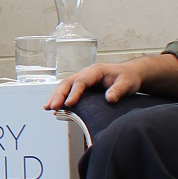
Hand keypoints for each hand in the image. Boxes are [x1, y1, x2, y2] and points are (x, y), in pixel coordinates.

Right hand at [45, 52, 177, 110]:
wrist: (129, 75)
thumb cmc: (128, 78)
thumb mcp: (127, 84)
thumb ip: (118, 90)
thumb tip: (109, 98)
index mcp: (95, 71)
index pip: (81, 81)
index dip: (74, 92)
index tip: (69, 104)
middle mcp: (86, 74)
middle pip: (68, 82)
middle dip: (58, 95)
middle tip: (52, 107)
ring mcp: (83, 79)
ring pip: (65, 86)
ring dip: (56, 96)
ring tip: (48, 108)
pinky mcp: (83, 87)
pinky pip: (68, 90)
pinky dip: (60, 98)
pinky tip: (55, 108)